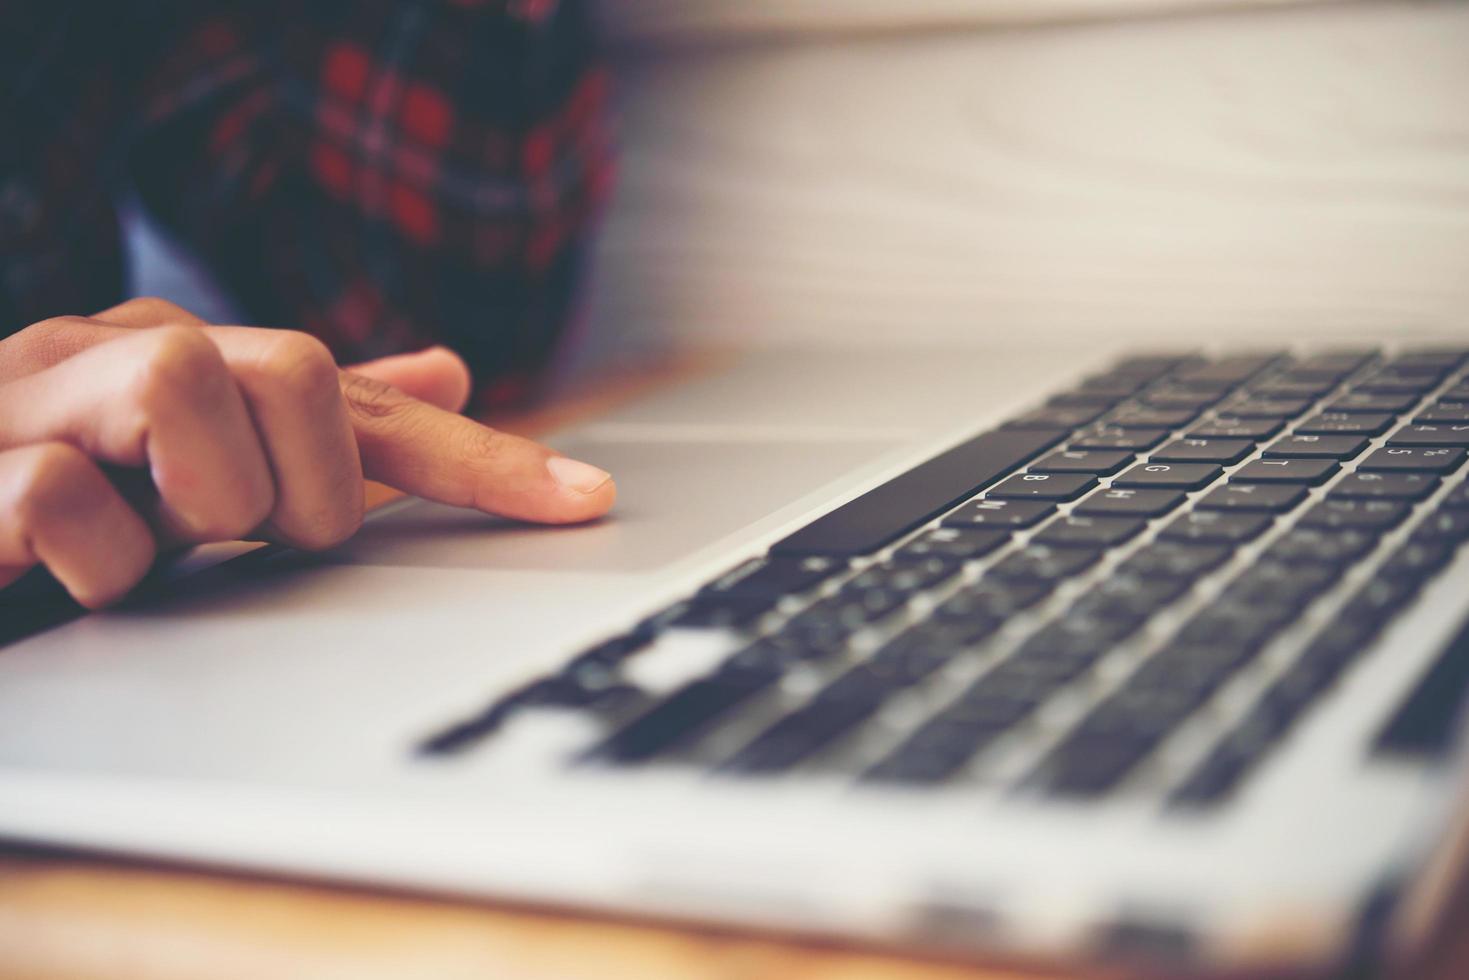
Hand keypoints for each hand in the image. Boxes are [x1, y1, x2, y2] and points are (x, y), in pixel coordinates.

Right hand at [0, 298, 615, 607]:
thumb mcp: (196, 467)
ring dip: (198, 498)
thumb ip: (313, 423)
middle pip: (293, 369)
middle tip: (241, 530)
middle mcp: (123, 354)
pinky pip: (63, 495)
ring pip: (189, 382)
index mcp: (192, 361)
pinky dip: (92, 556)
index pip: (368, 405)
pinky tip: (68, 570)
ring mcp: (37, 398)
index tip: (587, 503)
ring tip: (151, 536)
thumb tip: (441, 371)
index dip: (482, 458)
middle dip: (299, 481)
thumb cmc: (56, 491)